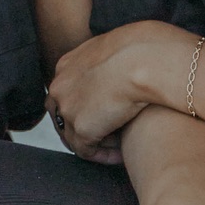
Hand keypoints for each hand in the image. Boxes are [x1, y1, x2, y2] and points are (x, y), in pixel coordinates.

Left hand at [47, 22, 190, 160]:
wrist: (145, 59)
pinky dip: (103, 156)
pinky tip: (122, 155)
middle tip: (107, 138)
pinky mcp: (81, 128)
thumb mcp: (117, 49)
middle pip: (62, 116)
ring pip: (73, 137)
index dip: (83, 108)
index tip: (104, 115)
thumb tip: (121, 70)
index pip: (66, 93)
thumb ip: (108, 63)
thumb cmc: (143, 50)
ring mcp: (67, 108)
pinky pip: (87, 151)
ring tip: (119, 148)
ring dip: (95, 144)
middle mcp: (60, 86)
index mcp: (67, 65)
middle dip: (82, 129)